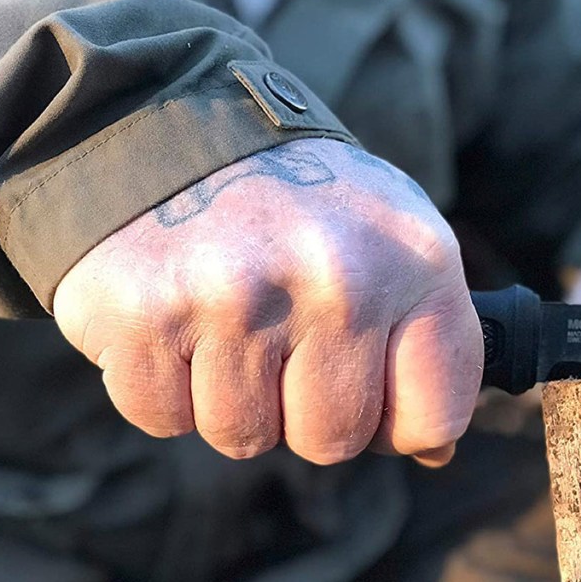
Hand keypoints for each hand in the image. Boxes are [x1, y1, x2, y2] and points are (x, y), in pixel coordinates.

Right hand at [53, 138, 482, 466]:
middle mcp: (333, 277)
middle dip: (307, 413)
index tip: (373, 394)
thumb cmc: (306, 207)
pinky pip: (164, 418)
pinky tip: (178, 322)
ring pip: (244, 436)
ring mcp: (236, 294)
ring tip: (230, 321)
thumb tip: (435, 454)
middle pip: (332, 439)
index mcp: (414, 261)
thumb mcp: (396, 241)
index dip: (399, 426)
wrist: (181, 127)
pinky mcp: (145, 312)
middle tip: (286, 345)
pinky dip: (167, 389)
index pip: (433, 418)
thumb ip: (430, 342)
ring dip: (234, 399)